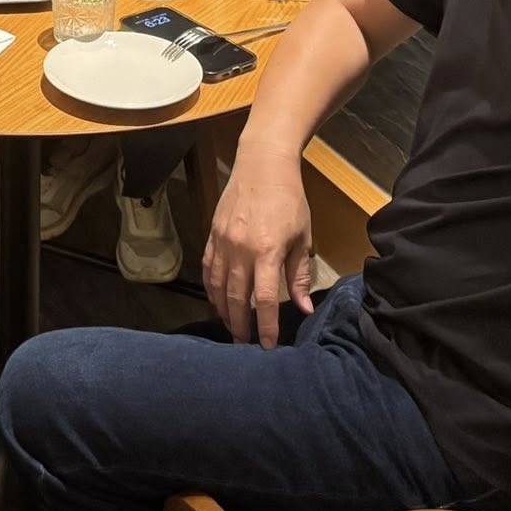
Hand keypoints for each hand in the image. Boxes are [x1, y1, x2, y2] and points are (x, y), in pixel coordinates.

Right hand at [203, 148, 315, 347]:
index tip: (267, 345)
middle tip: (244, 344)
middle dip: (240, 324)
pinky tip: (217, 300)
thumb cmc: (289, 200)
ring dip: (222, 310)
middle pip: (235, 297)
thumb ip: (299, 275)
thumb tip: (303, 309)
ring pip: (216, 286)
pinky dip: (211, 288)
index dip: (265, 326)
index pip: (263, 299)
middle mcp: (240, 249)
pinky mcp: (212, 235)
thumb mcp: (302, 237)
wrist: (262, 165)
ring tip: (231, 327)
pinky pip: (207, 268)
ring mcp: (222, 242)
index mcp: (267, 251)